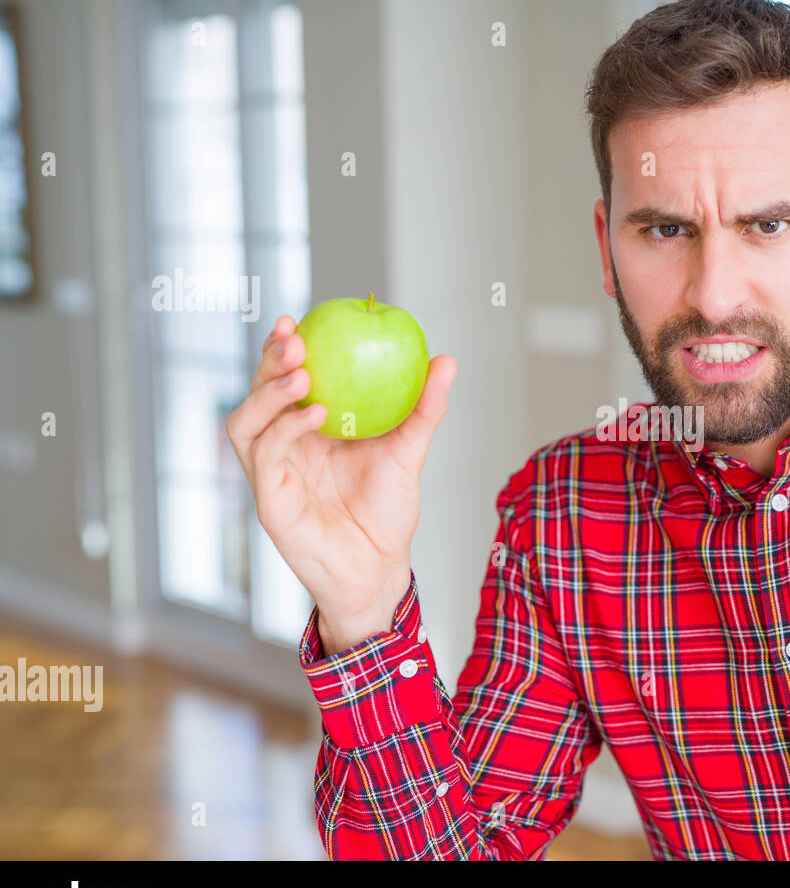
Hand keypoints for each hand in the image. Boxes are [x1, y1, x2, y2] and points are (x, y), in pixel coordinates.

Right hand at [226, 315, 456, 654]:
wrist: (380, 569)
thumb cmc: (388, 513)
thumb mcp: (409, 451)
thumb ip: (424, 408)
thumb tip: (446, 359)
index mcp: (306, 430)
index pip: (283, 380)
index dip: (283, 348)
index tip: (299, 319)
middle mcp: (281, 448)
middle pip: (257, 393)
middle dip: (269, 361)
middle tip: (294, 338)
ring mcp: (269, 474)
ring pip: (246, 421)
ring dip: (268, 393)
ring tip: (303, 374)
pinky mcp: (268, 500)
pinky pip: (264, 455)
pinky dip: (285, 430)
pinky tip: (316, 414)